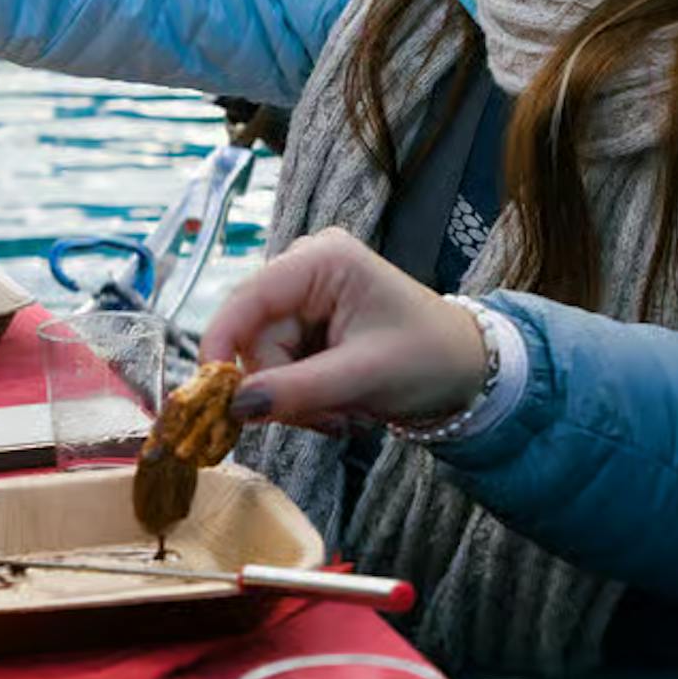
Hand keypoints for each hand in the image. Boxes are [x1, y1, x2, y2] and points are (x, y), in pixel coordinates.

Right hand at [199, 228, 485, 428]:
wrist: (467, 370)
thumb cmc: (430, 359)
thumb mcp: (365, 377)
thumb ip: (297, 390)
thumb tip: (235, 406)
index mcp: (322, 259)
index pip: (249, 299)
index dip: (221, 344)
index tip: (209, 394)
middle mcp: (305, 267)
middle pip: (254, 337)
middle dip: (280, 386)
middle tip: (325, 418)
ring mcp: (304, 294)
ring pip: (263, 358)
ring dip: (294, 397)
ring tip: (341, 413)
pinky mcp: (306, 321)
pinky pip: (278, 366)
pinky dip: (301, 395)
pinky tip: (336, 404)